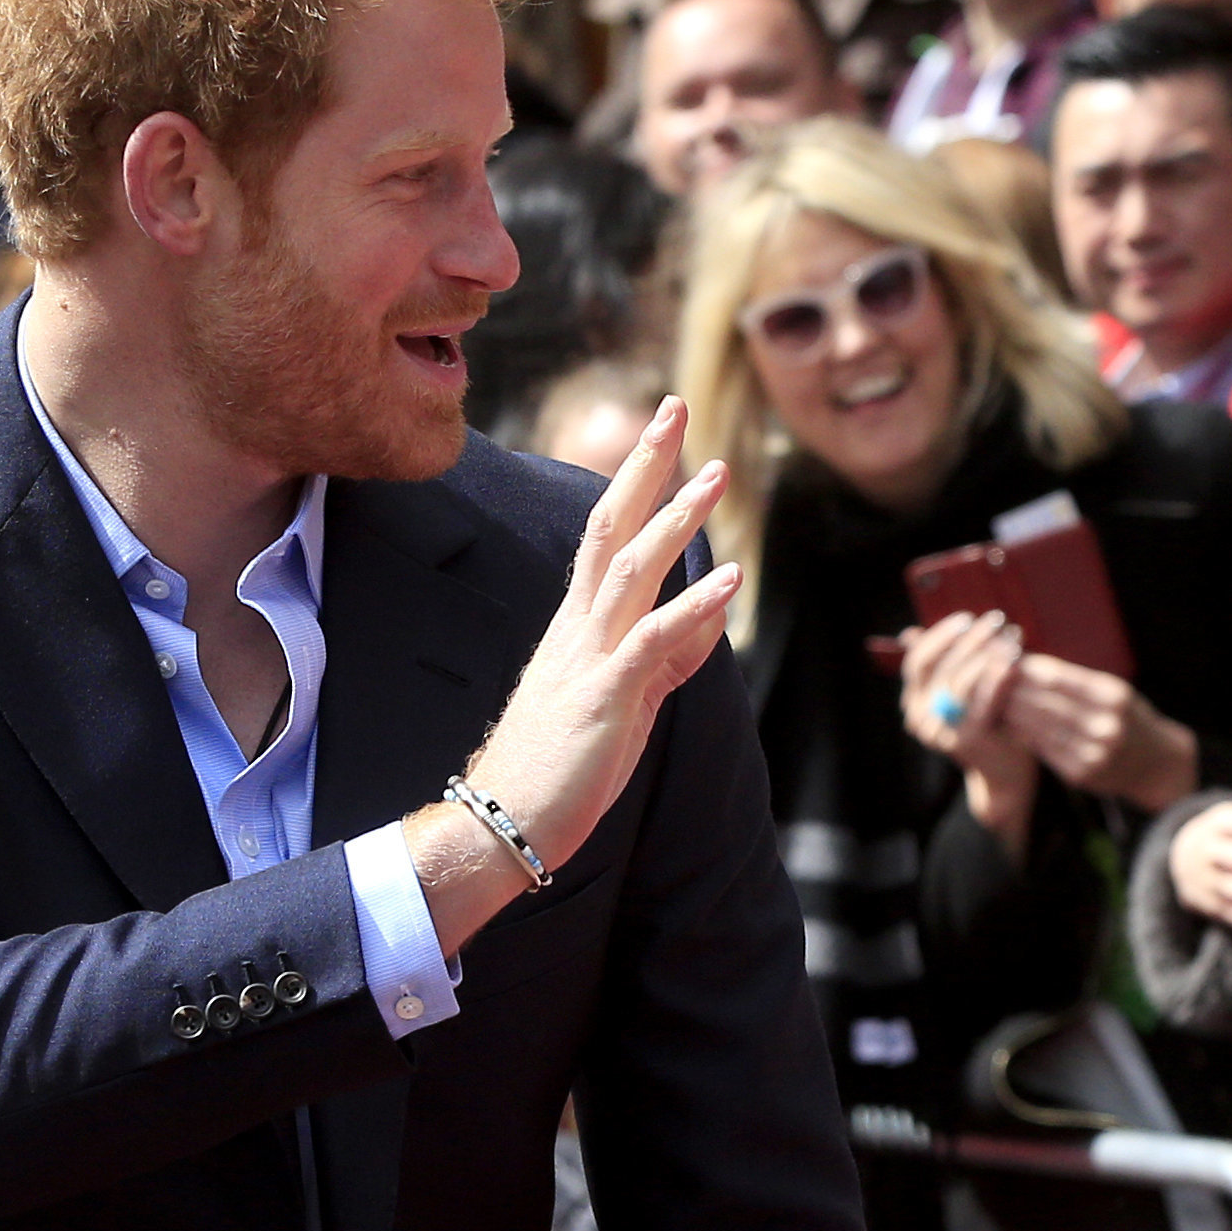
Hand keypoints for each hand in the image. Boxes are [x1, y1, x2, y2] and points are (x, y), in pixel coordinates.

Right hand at [413, 401, 743, 951]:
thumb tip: (709, 616)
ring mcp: (590, 659)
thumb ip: (666, 655)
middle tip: (674, 406)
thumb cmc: (554, 770)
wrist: (500, 824)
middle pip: (610, 527)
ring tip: (716, 476)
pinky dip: (695, 608)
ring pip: (632, 570)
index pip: (606, 535)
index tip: (661, 434)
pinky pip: (654, 643)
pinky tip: (732, 580)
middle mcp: (579, 629)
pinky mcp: (605, 698)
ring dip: (675, 520)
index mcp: (577, 627)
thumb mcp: (620, 701)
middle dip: (644, 466)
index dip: (635, 482)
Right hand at [897, 610, 1038, 842]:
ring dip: (988, 653)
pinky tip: (1015, 660)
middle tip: (996, 619)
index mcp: (915, 703)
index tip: (967, 618)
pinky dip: (998, 677)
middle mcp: (921, 718)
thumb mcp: (965, 690)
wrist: (1006, 773)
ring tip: (1012, 638)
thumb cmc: (990, 723)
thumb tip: (909, 634)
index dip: (940, 636)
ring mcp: (942, 730)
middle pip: (940, 667)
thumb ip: (945, 664)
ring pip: (960, 680)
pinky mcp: (967, 739)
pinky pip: (982, 700)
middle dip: (971, 638)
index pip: (917, 661)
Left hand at [997, 657, 1195, 810]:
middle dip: (1014, 689)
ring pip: (1040, 728)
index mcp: (1113, 697)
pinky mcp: (1081, 774)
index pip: (1062, 679)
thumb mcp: (1113, 691)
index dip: (1030, 669)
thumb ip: (1075, 681)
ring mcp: (1093, 753)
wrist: (1157, 764)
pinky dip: (1023, 734)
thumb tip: (1028, 663)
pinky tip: (1007, 723)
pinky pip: (1044, 750)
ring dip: (1012, 712)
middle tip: (986, 678)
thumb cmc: (1127, 718)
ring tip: (990, 699)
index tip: (1005, 658)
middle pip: (1047, 704)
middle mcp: (1105, 726)